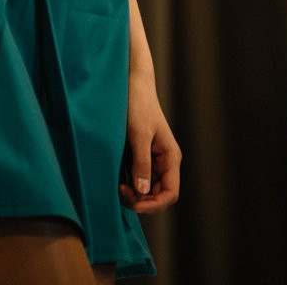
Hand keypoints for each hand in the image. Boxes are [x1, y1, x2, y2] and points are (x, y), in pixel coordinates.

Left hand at [119, 68, 180, 213]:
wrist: (131, 82)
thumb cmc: (138, 104)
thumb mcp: (139, 134)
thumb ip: (142, 163)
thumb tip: (142, 192)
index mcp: (170, 157)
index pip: (170, 193)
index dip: (153, 204)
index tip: (133, 202)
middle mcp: (164, 160)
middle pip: (158, 194)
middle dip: (141, 200)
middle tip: (119, 191)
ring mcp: (152, 158)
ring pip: (147, 188)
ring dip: (133, 193)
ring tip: (116, 186)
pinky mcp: (139, 154)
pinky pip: (137, 177)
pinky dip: (128, 183)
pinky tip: (115, 179)